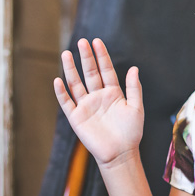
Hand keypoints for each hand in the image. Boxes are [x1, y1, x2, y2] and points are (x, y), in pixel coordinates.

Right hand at [54, 38, 144, 169]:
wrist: (120, 154)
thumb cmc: (131, 132)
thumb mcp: (136, 108)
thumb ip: (134, 88)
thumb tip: (134, 68)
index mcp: (113, 93)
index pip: (106, 70)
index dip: (101, 56)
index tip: (97, 42)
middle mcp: (98, 96)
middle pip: (90, 73)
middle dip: (86, 57)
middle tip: (82, 42)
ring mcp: (86, 106)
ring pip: (76, 84)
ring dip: (71, 69)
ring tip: (66, 54)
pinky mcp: (76, 117)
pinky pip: (67, 102)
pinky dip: (61, 92)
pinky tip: (58, 80)